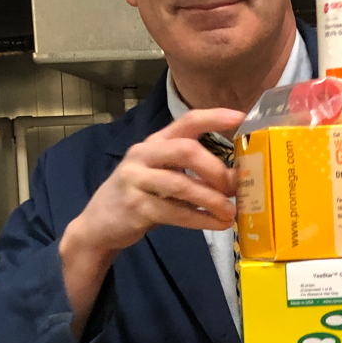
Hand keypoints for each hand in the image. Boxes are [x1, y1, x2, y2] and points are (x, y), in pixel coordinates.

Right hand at [59, 107, 242, 336]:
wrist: (99, 224)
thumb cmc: (141, 196)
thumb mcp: (165, 177)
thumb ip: (194, 174)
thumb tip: (238, 179)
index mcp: (155, 142)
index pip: (187, 121)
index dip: (214, 118)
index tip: (241, 118)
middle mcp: (143, 154)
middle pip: (186, 150)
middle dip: (215, 169)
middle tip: (234, 187)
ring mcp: (136, 180)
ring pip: (181, 185)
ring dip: (211, 199)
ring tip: (231, 213)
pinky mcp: (135, 207)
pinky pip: (175, 212)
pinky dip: (200, 219)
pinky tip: (216, 224)